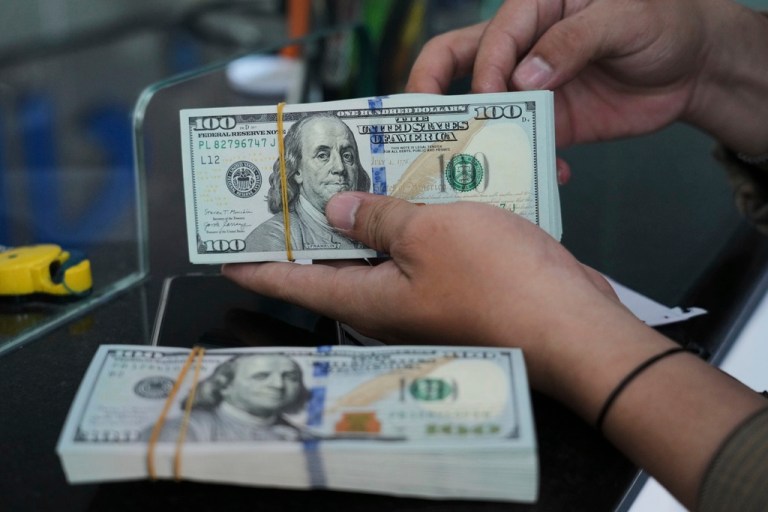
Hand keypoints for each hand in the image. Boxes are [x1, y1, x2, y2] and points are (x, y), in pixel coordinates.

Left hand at [223, 192, 631, 394]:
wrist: (572, 325)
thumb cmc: (502, 285)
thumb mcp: (431, 234)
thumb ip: (381, 219)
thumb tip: (339, 212)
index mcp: (370, 300)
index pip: (296, 282)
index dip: (259, 266)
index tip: (227, 256)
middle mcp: (390, 305)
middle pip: (335, 268)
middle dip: (311, 234)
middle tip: (289, 199)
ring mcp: (425, 298)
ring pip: (381, 256)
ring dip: (365, 223)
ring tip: (347, 185)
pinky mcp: (457, 287)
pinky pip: (420, 253)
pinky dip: (410, 225)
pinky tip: (414, 196)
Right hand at [406, 0, 767, 156]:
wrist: (694, 69)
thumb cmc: (663, 23)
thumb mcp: (625, 18)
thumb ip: (573, 40)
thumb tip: (525, 78)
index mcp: (533, 9)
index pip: (490, 36)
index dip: (486, 68)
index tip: (494, 98)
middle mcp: (520, 48)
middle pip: (455, 63)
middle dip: (430, 92)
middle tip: (420, 126)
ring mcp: (530, 89)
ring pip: (481, 111)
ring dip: (475, 139)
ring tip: (475, 166)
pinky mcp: (548, 124)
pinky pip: (522, 146)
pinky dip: (527, 164)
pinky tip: (553, 173)